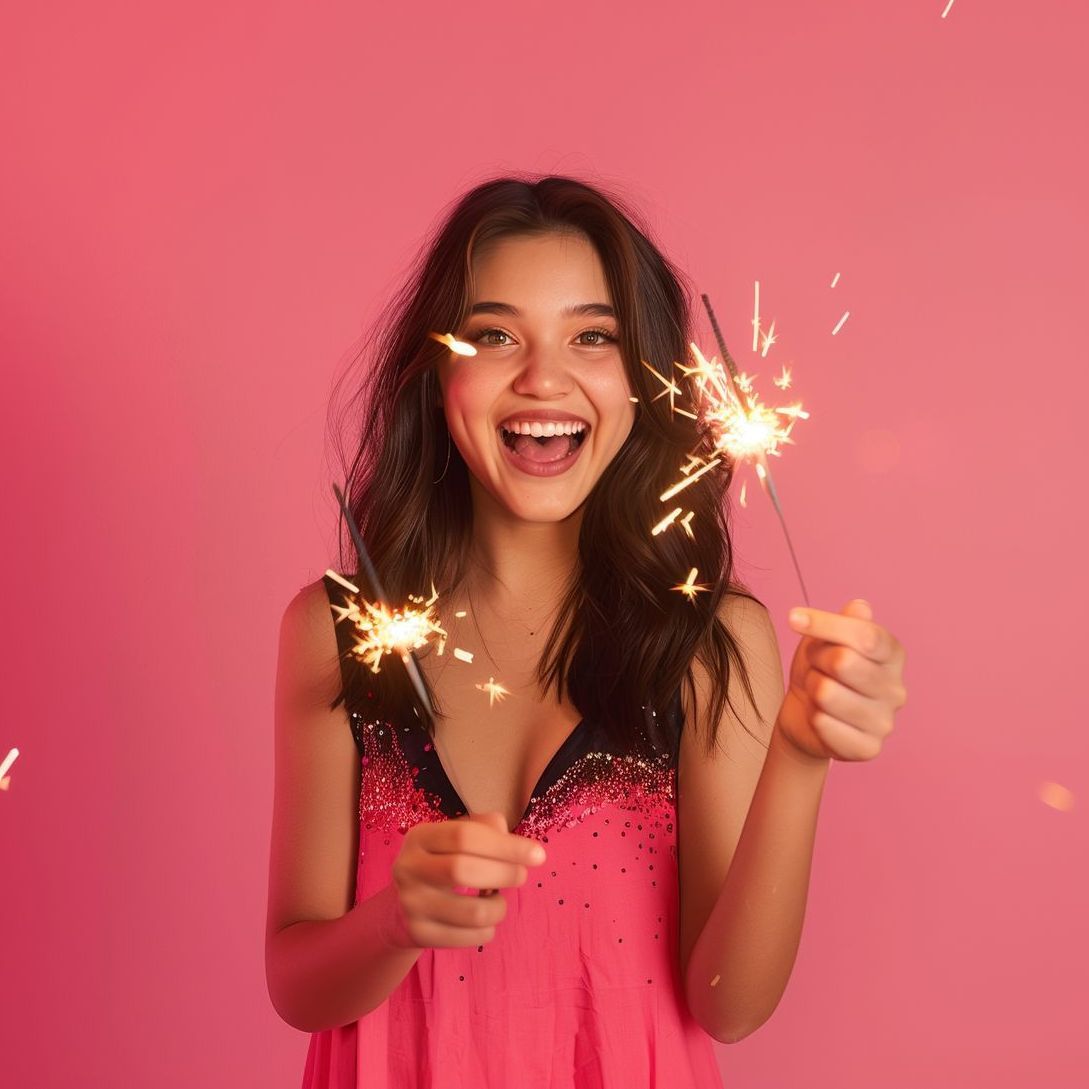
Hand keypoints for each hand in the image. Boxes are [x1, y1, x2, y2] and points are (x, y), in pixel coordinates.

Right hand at [387, 811, 546, 948]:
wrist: (401, 908)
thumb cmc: (441, 863)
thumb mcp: (454, 838)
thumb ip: (484, 829)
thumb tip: (510, 839)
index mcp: (420, 837)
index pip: (465, 836)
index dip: (506, 845)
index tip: (538, 854)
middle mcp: (408, 867)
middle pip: (464, 870)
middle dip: (505, 873)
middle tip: (522, 875)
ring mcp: (411, 903)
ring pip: (473, 912)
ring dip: (499, 907)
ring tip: (498, 900)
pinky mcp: (419, 934)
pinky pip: (470, 937)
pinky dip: (488, 929)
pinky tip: (484, 920)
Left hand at [777, 599, 907, 762]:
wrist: (804, 713)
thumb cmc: (819, 669)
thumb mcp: (823, 638)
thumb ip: (841, 622)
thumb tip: (859, 607)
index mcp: (892, 655)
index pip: (865, 635)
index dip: (825, 624)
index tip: (794, 618)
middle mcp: (897, 689)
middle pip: (844, 661)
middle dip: (816, 660)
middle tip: (816, 667)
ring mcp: (886, 722)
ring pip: (827, 693)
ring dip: (812, 690)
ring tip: (818, 692)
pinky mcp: (868, 748)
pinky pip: (824, 723)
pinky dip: (812, 717)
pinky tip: (820, 718)